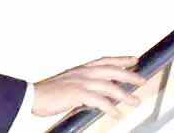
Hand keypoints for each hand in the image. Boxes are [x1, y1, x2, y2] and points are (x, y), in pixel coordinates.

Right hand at [32, 56, 146, 117]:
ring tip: (135, 101)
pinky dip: (110, 107)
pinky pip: (99, 101)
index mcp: (81, 69)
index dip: (121, 59)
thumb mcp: (68, 83)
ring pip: (109, 86)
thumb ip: (83, 86)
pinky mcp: (77, 94)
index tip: (134, 59)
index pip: (105, 60)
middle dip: (129, 75)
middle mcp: (83, 73)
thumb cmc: (48, 92)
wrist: (31, 95)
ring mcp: (81, 83)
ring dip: (124, 94)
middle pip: (112, 70)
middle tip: (142, 80)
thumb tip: (97, 95)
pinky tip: (117, 113)